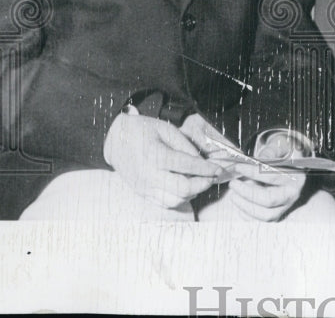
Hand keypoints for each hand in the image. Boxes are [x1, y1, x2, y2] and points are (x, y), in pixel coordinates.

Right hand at [103, 112, 223, 208]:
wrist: (115, 140)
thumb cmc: (142, 131)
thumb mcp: (166, 130)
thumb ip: (185, 146)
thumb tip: (202, 162)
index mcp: (156, 156)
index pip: (188, 166)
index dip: (207, 169)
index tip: (219, 169)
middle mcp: (150, 175)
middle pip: (184, 189)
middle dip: (203, 183)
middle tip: (212, 176)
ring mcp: (145, 188)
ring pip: (176, 200)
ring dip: (192, 193)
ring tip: (199, 181)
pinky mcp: (143, 194)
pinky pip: (165, 204)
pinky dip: (180, 199)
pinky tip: (186, 188)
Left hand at [222, 131, 308, 220]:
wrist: (288, 164)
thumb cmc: (282, 155)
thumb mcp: (279, 148)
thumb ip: (270, 152)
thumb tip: (259, 159)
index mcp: (295, 178)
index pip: (273, 177)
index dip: (253, 173)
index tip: (239, 167)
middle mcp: (292, 195)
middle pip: (269, 200)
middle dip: (247, 193)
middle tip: (233, 183)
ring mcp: (284, 207)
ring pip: (265, 215)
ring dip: (245, 205)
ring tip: (233, 194)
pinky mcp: (275, 214)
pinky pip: (259, 220)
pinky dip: (246, 214)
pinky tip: (238, 201)